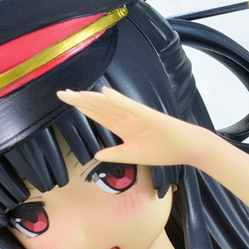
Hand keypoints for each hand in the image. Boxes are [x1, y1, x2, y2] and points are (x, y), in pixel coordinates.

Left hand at [57, 87, 208, 166]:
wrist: (187, 147)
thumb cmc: (163, 149)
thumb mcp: (134, 155)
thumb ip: (115, 153)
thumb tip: (96, 153)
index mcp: (122, 127)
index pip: (96, 114)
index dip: (80, 107)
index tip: (65, 100)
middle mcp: (126, 117)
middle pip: (99, 107)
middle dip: (80, 100)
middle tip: (61, 93)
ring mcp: (136, 115)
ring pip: (110, 104)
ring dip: (93, 98)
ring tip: (76, 93)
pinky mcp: (148, 115)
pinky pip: (130, 106)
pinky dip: (117, 99)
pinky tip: (105, 93)